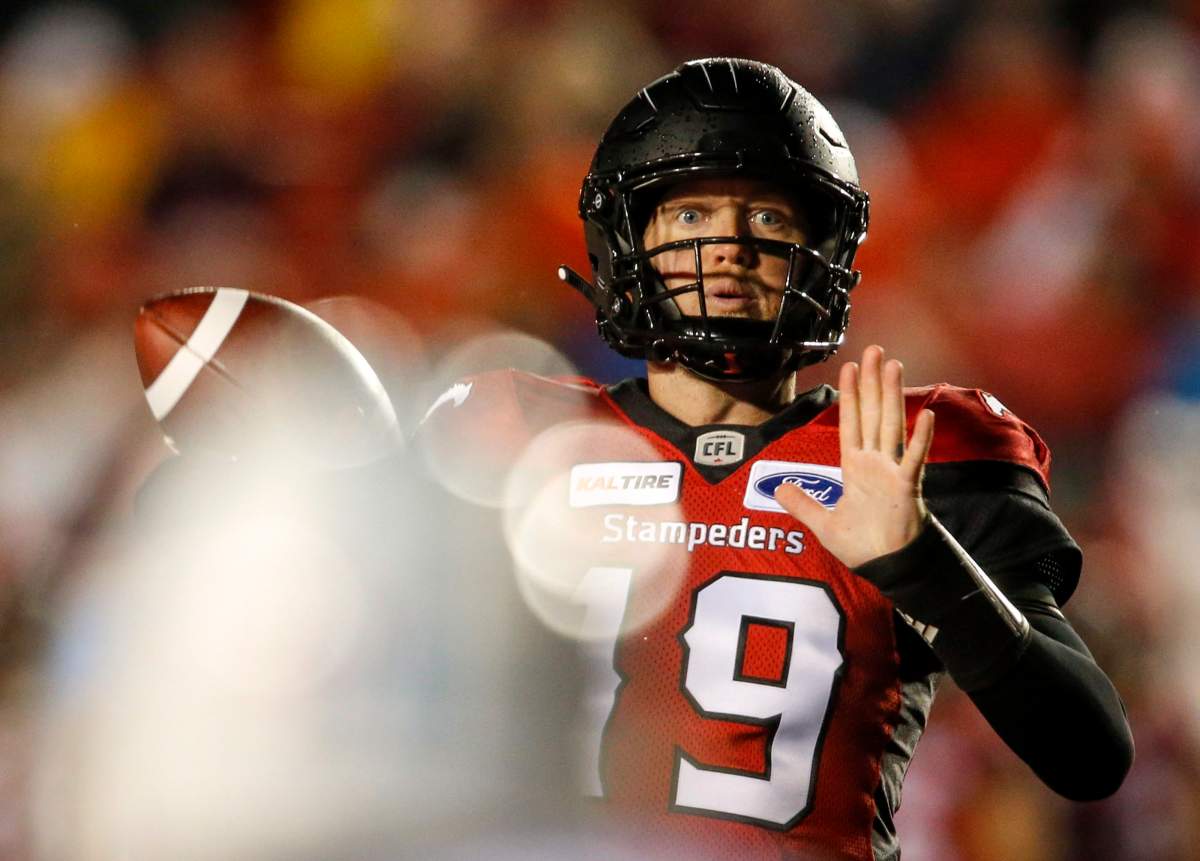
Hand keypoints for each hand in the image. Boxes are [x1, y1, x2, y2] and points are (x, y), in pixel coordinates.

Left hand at [775, 345, 934, 568]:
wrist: (886, 567)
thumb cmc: (862, 545)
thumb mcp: (822, 524)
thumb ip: (802, 504)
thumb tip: (778, 489)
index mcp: (855, 467)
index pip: (850, 421)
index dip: (850, 393)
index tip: (850, 365)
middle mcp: (875, 462)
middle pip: (872, 413)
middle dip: (872, 381)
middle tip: (875, 349)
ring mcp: (893, 471)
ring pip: (891, 425)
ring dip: (892, 396)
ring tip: (893, 366)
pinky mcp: (908, 487)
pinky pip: (915, 459)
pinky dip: (920, 438)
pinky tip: (924, 415)